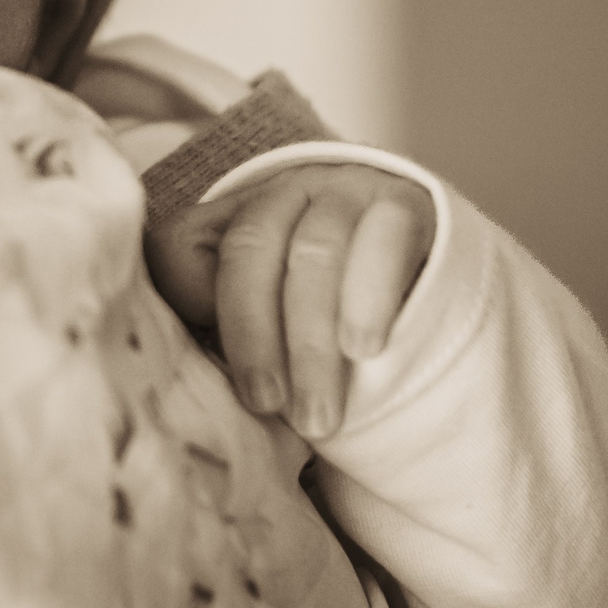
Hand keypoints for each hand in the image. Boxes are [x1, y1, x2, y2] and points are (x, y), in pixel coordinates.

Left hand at [145, 163, 433, 439]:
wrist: (423, 278)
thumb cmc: (323, 316)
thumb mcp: (264, 321)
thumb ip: (218, 330)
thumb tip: (185, 377)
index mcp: (230, 216)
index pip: (183, 244)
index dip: (189, 303)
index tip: (218, 379)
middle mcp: (282, 193)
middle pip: (250, 248)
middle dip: (253, 335)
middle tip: (266, 406)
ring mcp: (343, 192)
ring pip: (315, 253)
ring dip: (312, 341)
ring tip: (319, 414)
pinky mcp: (403, 204)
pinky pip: (383, 242)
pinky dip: (368, 299)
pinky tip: (364, 350)